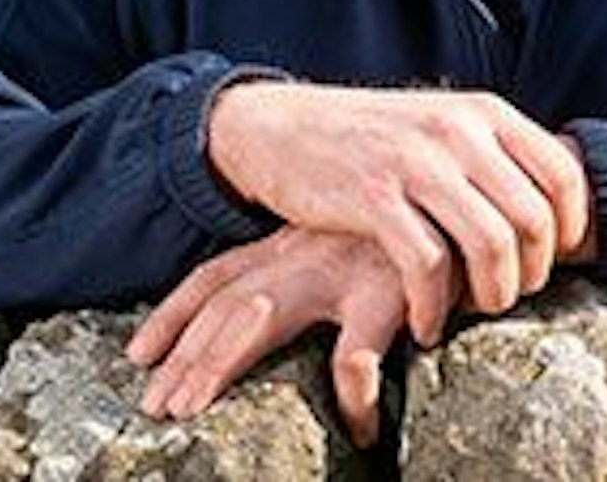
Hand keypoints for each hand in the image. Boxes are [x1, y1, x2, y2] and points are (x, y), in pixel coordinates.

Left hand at [127, 227, 412, 447]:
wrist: (468, 181)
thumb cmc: (415, 224)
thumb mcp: (350, 242)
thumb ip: (318, 273)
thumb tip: (280, 321)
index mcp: (288, 244)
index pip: (215, 277)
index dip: (172, 315)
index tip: (138, 356)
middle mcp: (301, 253)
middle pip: (222, 303)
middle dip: (181, 354)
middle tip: (155, 406)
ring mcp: (339, 267)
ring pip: (259, 317)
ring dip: (219, 362)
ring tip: (194, 410)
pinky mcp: (388, 286)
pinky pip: (358, 351)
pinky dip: (353, 392)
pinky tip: (359, 426)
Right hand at [204, 81, 588, 341]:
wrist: (278, 127)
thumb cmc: (367, 141)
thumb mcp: (439, 126)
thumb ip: (491, 157)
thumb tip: (550, 213)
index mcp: (483, 113)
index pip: (564, 176)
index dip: (568, 233)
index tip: (544, 264)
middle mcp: (457, 131)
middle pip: (534, 220)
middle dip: (530, 275)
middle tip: (502, 297)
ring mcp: (416, 162)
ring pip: (492, 244)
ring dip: (490, 296)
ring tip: (469, 313)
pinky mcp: (373, 197)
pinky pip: (429, 266)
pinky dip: (434, 308)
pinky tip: (424, 323)